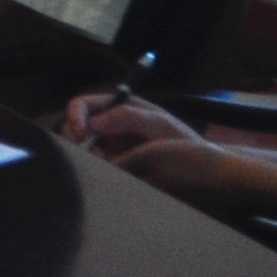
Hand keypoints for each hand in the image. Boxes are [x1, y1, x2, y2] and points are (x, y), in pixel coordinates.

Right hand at [63, 97, 251, 208]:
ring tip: (109, 165)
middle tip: (95, 155)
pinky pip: (95, 163)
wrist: (200, 168)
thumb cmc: (182, 141)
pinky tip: (114, 172)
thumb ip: (129, 117)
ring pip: (83, 146)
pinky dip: (97, 167)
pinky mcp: (114, 162)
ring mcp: (111, 144)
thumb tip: (94, 122)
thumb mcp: (159, 124)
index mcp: (118, 107)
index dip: (76, 116)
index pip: (83, 104)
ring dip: (89, 156)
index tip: (81, 133)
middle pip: (76, 126)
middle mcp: (110, 123)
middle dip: (79, 139)